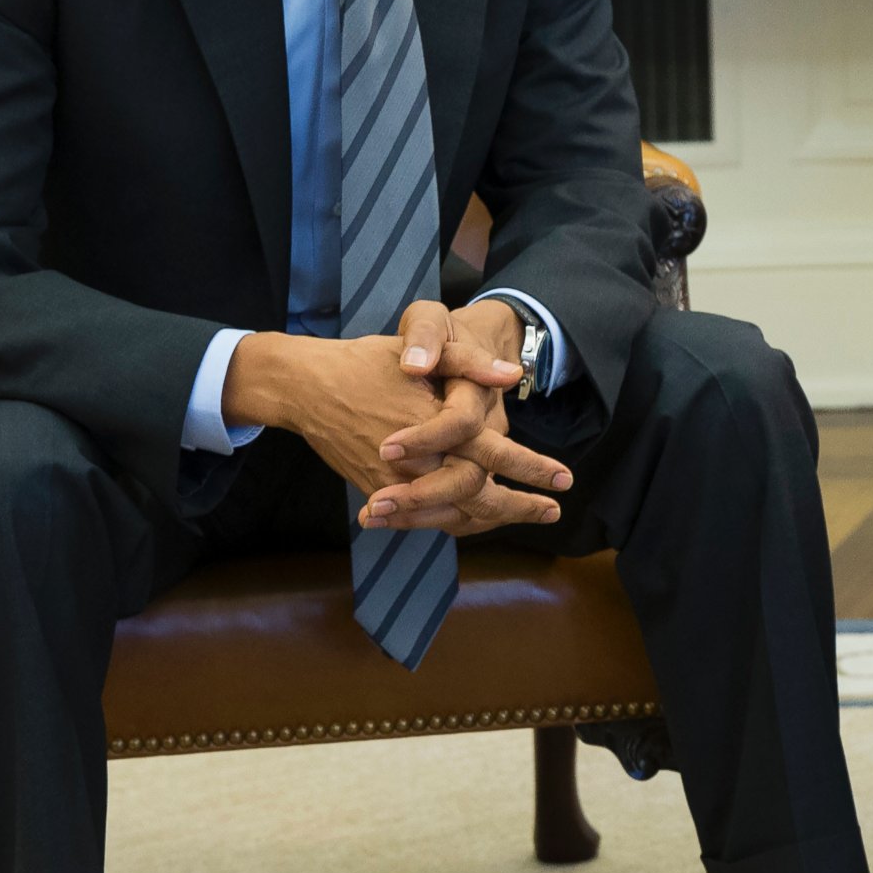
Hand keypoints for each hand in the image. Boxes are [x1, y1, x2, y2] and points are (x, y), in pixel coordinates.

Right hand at [220, 312, 565, 535]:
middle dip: (518, 507)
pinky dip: (451, 522)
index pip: (494, 455)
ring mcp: (396, 483)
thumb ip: (468, 363)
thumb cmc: (368, 362)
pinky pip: (423, 518)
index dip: (531, 469)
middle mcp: (420, 462)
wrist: (308, 387)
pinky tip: (473, 520)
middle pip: (478, 497)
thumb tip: (514, 376)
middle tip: (552, 513)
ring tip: (521, 517)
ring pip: (451, 515)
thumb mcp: (422, 350)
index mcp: (438, 425)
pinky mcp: (378, 493)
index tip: (564, 482)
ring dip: (489, 520)